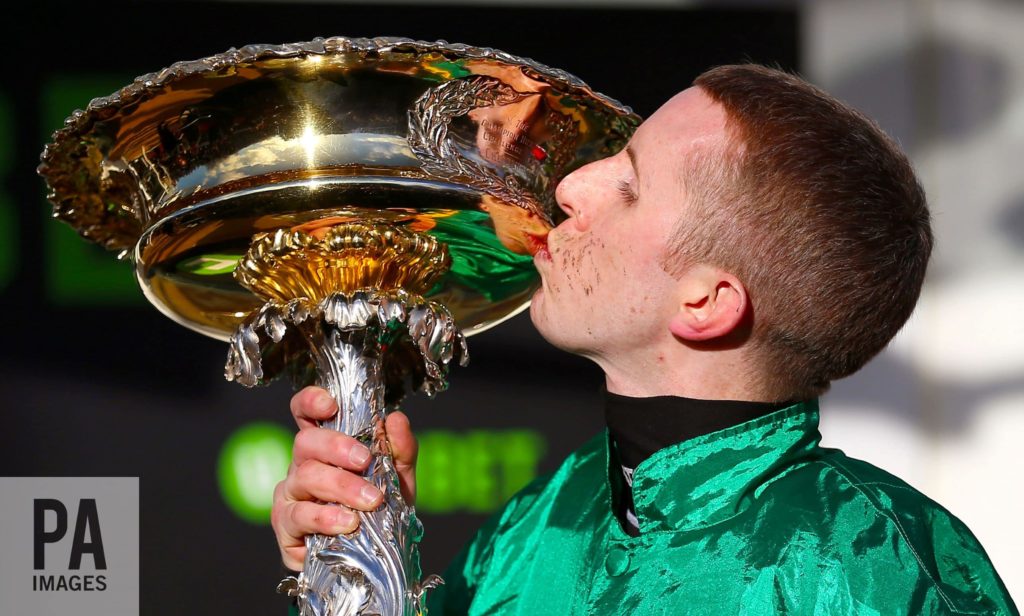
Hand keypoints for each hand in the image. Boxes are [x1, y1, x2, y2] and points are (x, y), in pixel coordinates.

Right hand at [271, 386, 418, 570]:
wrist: (375, 555)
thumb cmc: (379, 508)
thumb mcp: (399, 477)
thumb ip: (400, 449)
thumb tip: (395, 419)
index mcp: (325, 447)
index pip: (305, 413)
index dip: (310, 402)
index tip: (331, 405)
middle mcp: (302, 466)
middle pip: (305, 442)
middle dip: (336, 447)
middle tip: (364, 461)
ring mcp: (291, 496)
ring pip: (304, 478)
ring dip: (340, 487)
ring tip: (369, 500)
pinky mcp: (286, 528)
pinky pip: (298, 516)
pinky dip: (325, 518)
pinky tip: (347, 523)